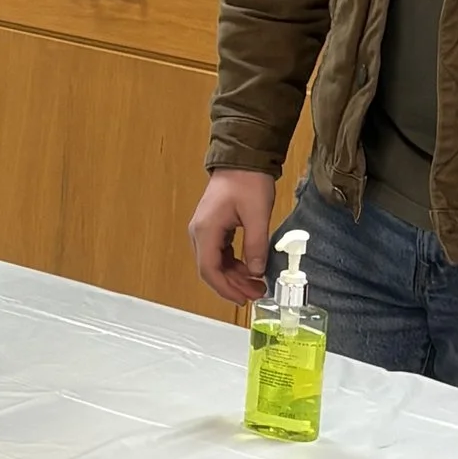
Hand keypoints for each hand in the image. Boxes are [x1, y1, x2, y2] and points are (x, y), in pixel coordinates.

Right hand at [189, 171, 273, 305]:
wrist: (242, 160)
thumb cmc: (247, 181)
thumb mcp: (258, 215)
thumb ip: (256, 246)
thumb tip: (256, 271)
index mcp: (206, 230)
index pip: (209, 270)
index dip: (225, 288)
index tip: (242, 299)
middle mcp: (200, 232)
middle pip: (210, 270)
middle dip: (232, 285)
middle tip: (256, 294)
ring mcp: (205, 230)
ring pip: (215, 263)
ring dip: (234, 276)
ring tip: (256, 284)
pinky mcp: (213, 227)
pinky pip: (220, 253)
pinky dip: (233, 264)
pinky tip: (250, 269)